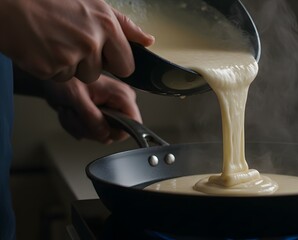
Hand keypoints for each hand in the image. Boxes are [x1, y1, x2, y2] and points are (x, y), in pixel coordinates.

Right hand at [0, 0, 153, 82]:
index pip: (126, 65)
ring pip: (78, 77)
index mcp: (106, 25)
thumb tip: (148, 40)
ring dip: (67, 65)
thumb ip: (124, 25)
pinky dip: (49, 67)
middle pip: (99, 73)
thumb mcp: (93, 3)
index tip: (103, 56)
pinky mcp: (50, 68)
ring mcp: (70, 57)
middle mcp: (92, 42)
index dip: (114, 63)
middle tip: (70, 43)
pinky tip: (41, 47)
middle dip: (89, 65)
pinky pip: (57, 77)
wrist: (9, 3)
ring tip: (53, 40)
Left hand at [43, 75, 141, 143]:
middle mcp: (120, 103)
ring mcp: (111, 111)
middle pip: (115, 133)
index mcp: (122, 95)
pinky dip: (77, 127)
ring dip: (80, 127)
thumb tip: (104, 133)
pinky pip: (93, 133)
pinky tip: (72, 114)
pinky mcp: (101, 116)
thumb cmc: (65, 80)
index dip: (116, 131)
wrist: (53, 79)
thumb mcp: (76, 98)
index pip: (134, 124)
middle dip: (90, 128)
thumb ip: (91, 117)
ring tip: (71, 111)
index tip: (97, 127)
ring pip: (102, 135)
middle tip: (76, 114)